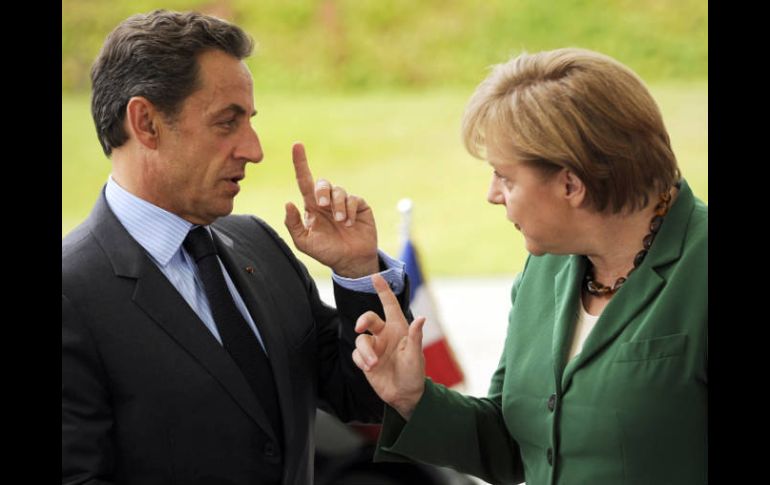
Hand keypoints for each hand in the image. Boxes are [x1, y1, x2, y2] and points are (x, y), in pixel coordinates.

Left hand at [284, 143, 378, 276]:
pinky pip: (353, 199)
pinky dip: (349, 210)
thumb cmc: (326, 252)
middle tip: (323, 207)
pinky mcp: (359, 206)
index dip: (300, 163)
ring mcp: (344, 203)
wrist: (350, 261)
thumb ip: (293, 224)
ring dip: (338, 207)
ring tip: (340, 223)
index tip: (297, 145)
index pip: (304, 181)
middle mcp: (327, 201)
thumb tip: (288, 203)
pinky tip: (350, 223)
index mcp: (312, 207)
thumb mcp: (305, 242)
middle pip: (322, 183)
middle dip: (322, 192)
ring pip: (339, 191)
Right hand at [352, 274, 426, 419]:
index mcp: (399, 328)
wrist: (404, 396)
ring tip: (373, 364)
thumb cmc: (414, 374)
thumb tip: (421, 318)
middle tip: (360, 327)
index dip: (383, 290)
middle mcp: (385, 335)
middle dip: (363, 320)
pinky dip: (361, 360)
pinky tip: (370, 369)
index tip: (375, 276)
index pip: (389, 305)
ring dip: (365, 351)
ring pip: (360, 339)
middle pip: (368, 319)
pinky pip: (356, 354)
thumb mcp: (416, 356)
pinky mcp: (366, 360)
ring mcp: (375, 347)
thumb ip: (415, 337)